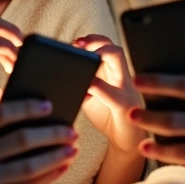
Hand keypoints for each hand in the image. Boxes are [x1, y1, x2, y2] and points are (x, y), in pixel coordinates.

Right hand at [0, 99, 78, 183]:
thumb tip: (40, 113)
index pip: (2, 113)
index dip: (28, 107)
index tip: (50, 105)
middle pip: (21, 140)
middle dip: (52, 134)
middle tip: (72, 130)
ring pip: (28, 166)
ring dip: (55, 156)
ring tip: (72, 148)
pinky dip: (49, 175)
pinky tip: (62, 166)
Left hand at [73, 35, 143, 152]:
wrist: (126, 143)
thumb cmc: (108, 116)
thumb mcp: (90, 98)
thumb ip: (80, 86)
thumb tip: (57, 78)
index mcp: (113, 73)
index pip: (106, 47)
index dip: (91, 40)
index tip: (74, 42)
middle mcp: (121, 77)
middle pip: (112, 47)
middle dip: (96, 41)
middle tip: (77, 44)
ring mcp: (126, 90)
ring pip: (118, 60)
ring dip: (102, 53)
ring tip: (85, 56)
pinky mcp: (126, 107)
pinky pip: (115, 94)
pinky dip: (100, 87)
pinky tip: (88, 86)